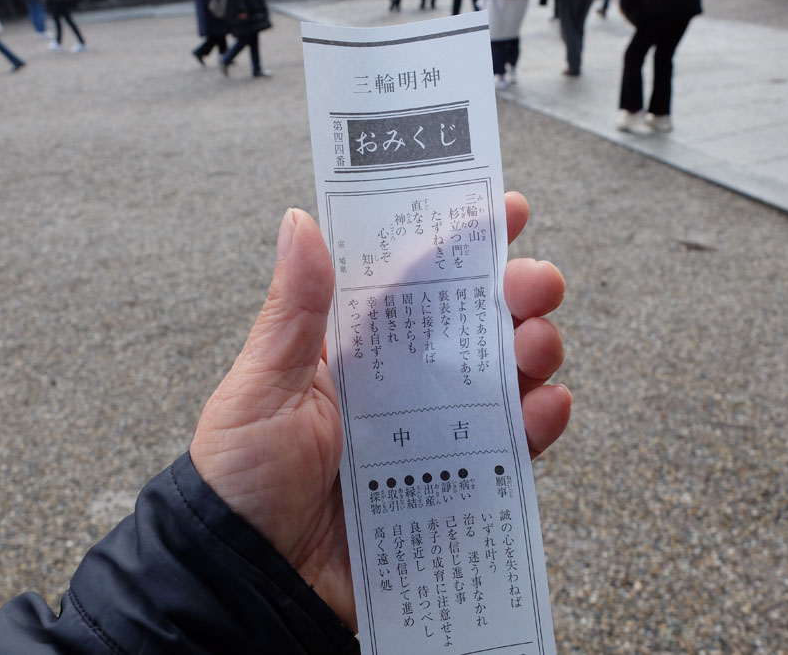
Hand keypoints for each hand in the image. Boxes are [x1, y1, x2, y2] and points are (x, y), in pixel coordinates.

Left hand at [190, 192, 569, 629]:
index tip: (500, 211)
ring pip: (503, 377)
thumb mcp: (262, 383)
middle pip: (474, 323)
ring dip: (534, 349)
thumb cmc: (242, 476)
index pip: (414, 280)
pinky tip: (546, 406)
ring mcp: (432, 431)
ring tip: (537, 342)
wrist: (253, 577)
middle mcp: (401, 381)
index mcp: (356, 346)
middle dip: (515, 292)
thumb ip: (295, 309)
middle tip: (533, 284)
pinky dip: (538, 424)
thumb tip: (300, 222)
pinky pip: (508, 448)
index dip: (459, 242)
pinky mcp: (452, 481)